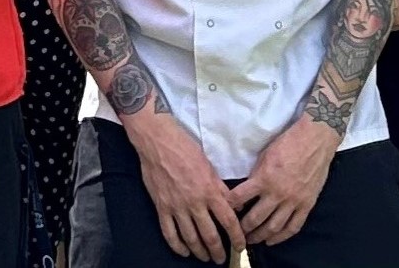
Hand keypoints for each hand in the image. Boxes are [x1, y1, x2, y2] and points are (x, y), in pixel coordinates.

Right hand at [121, 112, 244, 261]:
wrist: (158, 142)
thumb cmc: (185, 148)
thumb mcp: (210, 166)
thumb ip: (221, 189)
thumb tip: (233, 206)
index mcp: (210, 191)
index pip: (229, 221)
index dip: (237, 237)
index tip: (240, 246)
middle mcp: (195, 202)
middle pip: (210, 235)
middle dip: (218, 251)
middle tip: (221, 259)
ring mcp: (177, 207)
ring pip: (191, 238)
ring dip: (200, 251)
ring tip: (205, 257)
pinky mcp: (161, 207)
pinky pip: (169, 232)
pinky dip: (177, 245)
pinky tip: (183, 251)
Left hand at [229, 115, 336, 245]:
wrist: (315, 140)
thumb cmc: (288, 143)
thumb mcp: (264, 155)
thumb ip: (255, 175)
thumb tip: (245, 190)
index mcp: (264, 178)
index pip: (239, 197)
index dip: (229, 206)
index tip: (225, 210)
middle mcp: (277, 193)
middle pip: (255, 218)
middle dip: (243, 228)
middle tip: (236, 233)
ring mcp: (293, 201)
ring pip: (273, 226)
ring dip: (260, 236)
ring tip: (251, 240)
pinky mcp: (307, 204)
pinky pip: (293, 226)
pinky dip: (282, 237)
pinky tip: (272, 240)